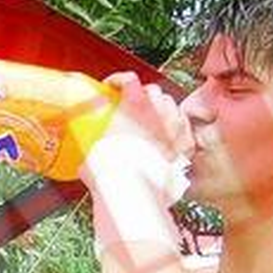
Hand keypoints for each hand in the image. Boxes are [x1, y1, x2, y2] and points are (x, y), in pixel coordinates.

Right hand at [85, 73, 192, 207]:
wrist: (133, 193)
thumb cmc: (111, 172)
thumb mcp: (92, 153)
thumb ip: (94, 144)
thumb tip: (87, 157)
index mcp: (133, 107)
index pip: (129, 79)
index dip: (119, 80)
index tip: (114, 86)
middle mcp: (158, 112)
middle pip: (153, 91)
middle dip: (143, 97)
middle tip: (133, 108)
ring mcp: (175, 127)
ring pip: (172, 106)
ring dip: (161, 111)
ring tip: (151, 122)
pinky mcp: (186, 145)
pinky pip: (184, 129)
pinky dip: (176, 130)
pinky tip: (167, 139)